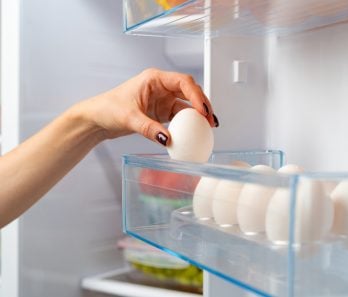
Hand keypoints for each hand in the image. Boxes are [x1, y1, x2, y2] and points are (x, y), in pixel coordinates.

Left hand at [77, 68, 217, 145]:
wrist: (97, 118)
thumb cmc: (108, 108)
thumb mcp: (129, 118)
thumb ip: (149, 129)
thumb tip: (169, 140)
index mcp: (154, 79)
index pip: (183, 82)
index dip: (196, 95)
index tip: (203, 110)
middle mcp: (161, 87)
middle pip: (190, 91)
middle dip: (202, 104)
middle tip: (210, 120)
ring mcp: (162, 99)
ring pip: (187, 104)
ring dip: (198, 114)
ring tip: (207, 127)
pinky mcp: (161, 111)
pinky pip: (179, 116)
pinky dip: (188, 123)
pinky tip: (194, 132)